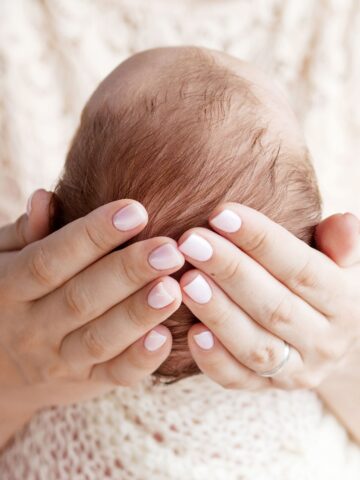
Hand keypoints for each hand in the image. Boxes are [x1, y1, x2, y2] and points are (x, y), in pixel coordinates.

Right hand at [0, 190, 183, 417]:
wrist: (0, 370)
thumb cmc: (11, 298)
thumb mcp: (3, 261)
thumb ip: (25, 233)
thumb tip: (45, 198)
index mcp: (10, 289)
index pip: (50, 260)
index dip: (92, 235)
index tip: (135, 211)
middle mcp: (32, 328)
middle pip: (81, 299)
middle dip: (128, 273)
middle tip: (170, 250)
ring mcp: (60, 360)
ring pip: (100, 339)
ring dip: (139, 314)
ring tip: (174, 289)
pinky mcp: (87, 382)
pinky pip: (115, 375)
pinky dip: (140, 359)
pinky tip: (166, 337)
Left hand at [177, 203, 359, 389]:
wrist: (327, 341)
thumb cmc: (322, 289)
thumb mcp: (342, 264)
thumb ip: (342, 243)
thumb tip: (343, 222)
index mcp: (344, 303)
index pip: (302, 269)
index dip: (261, 240)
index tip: (221, 214)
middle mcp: (324, 342)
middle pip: (274, 307)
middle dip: (230, 271)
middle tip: (191, 242)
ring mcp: (295, 371)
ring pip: (255, 345)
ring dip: (218, 313)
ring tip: (185, 280)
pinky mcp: (265, 388)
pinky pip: (238, 379)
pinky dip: (214, 359)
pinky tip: (190, 332)